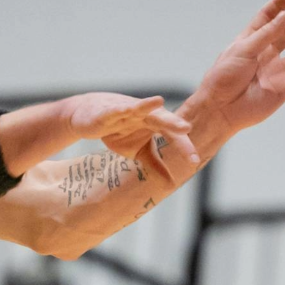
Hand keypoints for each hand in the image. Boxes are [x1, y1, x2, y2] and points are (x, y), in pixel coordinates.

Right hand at [65, 93, 195, 163]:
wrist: (89, 116)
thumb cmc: (119, 130)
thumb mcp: (139, 151)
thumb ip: (155, 164)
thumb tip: (171, 183)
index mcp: (156, 124)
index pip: (173, 136)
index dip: (184, 147)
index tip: (194, 161)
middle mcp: (146, 115)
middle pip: (162, 120)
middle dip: (173, 123)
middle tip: (187, 128)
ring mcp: (129, 111)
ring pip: (141, 109)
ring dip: (149, 106)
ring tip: (160, 101)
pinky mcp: (110, 110)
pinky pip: (117, 110)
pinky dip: (123, 108)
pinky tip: (128, 109)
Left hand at [190, 0, 284, 135]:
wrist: (220, 108)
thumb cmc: (223, 77)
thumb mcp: (242, 50)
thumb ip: (265, 34)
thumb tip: (284, 16)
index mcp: (251, 42)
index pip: (267, 18)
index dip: (279, 5)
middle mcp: (266, 54)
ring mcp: (276, 71)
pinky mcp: (283, 89)